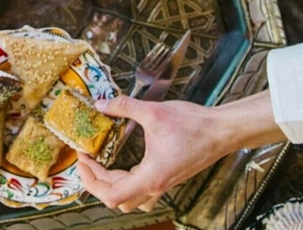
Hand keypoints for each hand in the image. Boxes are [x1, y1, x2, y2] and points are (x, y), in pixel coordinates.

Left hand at [77, 92, 284, 212]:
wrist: (221, 131)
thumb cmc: (192, 125)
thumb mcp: (153, 112)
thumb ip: (124, 107)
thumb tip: (101, 103)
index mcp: (151, 176)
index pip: (111, 194)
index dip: (91, 180)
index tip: (82, 159)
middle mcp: (156, 185)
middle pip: (117, 199)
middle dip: (96, 182)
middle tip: (85, 159)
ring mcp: (163, 184)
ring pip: (130, 199)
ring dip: (111, 185)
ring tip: (99, 164)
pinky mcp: (168, 177)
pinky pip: (141, 190)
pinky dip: (125, 181)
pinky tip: (120, 164)